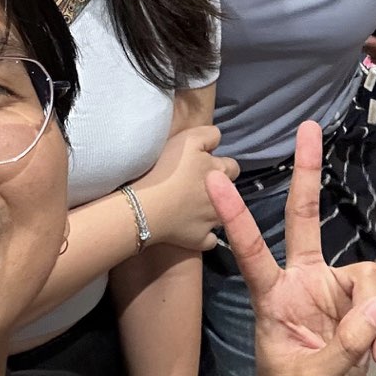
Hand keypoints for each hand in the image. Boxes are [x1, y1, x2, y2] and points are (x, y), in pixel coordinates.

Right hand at [134, 125, 239, 250]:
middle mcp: (222, 198)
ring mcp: (212, 222)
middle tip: (194, 186)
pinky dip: (203, 235)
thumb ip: (209, 135)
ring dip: (211, 210)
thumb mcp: (188, 139)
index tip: (201, 167)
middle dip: (217, 188)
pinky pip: (209, 239)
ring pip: (221, 215)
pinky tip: (190, 229)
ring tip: (189, 207)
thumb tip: (217, 140)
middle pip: (229, 191)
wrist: (143, 207)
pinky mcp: (201, 240)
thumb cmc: (165, 169)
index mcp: (221, 173)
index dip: (218, 165)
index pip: (232, 166)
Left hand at [209, 122, 375, 375]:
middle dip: (307, 172)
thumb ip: (346, 343)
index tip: (214, 179)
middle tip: (307, 128)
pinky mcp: (359, 303)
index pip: (251, 250)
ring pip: (366, 274)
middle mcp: (302, 281)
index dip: (235, 216)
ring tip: (370, 352)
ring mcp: (331, 289)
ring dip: (373, 312)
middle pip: (305, 217)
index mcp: (273, 296)